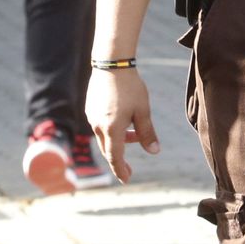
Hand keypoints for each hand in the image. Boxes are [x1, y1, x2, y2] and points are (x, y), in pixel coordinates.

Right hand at [86, 67, 159, 183]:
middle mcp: (98, 125)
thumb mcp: (143, 110)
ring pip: (104, 137)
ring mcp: (92, 116)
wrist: (112, 63)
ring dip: (118, 141)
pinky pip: (100, 126)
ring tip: (134, 134)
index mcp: (112, 129)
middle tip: (129, 168)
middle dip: (119, 159)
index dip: (121, 170)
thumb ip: (147, 133)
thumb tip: (154, 152)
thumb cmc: (130, 87)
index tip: (126, 180)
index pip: (115, 158)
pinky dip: (111, 130)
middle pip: (108, 150)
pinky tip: (123, 120)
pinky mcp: (90, 108)